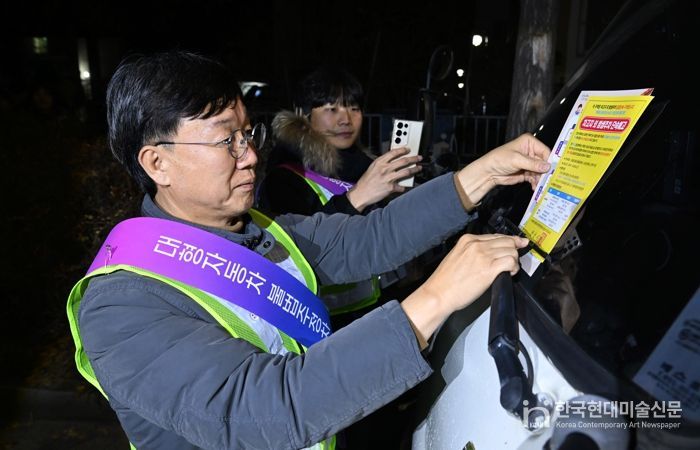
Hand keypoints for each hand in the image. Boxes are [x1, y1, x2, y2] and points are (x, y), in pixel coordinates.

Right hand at [346, 147, 421, 211]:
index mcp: (379, 162)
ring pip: (406, 172)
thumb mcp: (372, 168)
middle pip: (403, 161)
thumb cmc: (365, 182)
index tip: (408, 149)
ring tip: (419, 168)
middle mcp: (385, 168)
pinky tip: (404, 186)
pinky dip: (403, 187)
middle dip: (413, 158)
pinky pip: (401, 186)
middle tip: (418, 158)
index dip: (403, 150)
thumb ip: (382, 163)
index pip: (394, 152)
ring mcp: (388, 178)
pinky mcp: (391, 187)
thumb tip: (393, 161)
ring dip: (415, 169)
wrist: (361, 194)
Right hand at [401, 234, 527, 342]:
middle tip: (515, 259)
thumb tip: (488, 254)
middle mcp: (476, 245)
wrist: (439, 293)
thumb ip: (471, 251)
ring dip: (514, 260)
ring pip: (511, 251)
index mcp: (467, 240)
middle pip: (506, 241)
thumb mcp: (456, 256)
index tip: (517, 242)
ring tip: (510, 270)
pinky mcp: (489, 268)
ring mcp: (483, 255)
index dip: (509, 240)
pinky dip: (514, 267)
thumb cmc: (445, 280)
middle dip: (514, 250)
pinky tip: (510, 273)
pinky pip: (511, 262)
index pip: (495, 235)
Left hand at [457, 133, 550, 204]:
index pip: (545, 151)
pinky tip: (535, 187)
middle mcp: (531, 151)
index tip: (552, 170)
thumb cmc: (499, 160)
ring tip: (540, 185)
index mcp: (529, 142)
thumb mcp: (516, 160)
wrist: (488, 172)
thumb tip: (547, 166)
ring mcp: (529, 163)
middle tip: (548, 180)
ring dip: (541, 179)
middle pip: (544, 162)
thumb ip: (532, 164)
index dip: (549, 160)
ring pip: (541, 172)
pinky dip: (536, 183)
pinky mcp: (527, 172)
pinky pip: (536, 178)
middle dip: (545, 172)